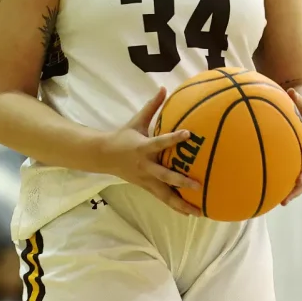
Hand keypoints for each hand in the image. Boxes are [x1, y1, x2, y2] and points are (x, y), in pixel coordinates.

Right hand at [96, 87, 202, 216]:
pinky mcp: (146, 187)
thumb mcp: (137, 121)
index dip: (174, 138)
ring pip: (164, 195)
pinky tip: (190, 212)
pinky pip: (163, 198)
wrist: (103, 156)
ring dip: (181, 204)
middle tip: (198, 186)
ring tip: (199, 211)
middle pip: (165, 176)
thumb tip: (164, 88)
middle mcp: (146, 166)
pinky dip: (176, 206)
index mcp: (143, 148)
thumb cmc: (123, 136)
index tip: (188, 134)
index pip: (161, 142)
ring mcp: (146, 180)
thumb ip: (152, 106)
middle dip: (181, 182)